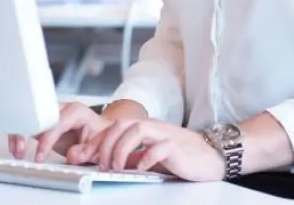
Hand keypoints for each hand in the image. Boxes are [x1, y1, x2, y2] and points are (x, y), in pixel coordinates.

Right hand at [8, 102, 111, 162]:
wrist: (102, 134)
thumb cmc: (100, 137)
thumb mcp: (98, 145)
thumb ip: (85, 150)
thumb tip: (71, 155)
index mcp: (76, 111)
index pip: (56, 123)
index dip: (46, 140)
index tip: (40, 156)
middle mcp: (62, 109)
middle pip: (37, 114)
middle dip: (26, 131)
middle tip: (21, 150)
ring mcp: (51, 115)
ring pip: (29, 117)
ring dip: (19, 134)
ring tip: (18, 152)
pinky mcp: (44, 123)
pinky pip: (27, 125)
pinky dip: (20, 135)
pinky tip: (17, 148)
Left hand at [73, 118, 225, 181]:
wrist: (211, 155)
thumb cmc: (179, 155)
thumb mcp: (146, 157)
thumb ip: (127, 157)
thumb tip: (101, 162)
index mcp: (142, 128)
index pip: (113, 128)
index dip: (95, 141)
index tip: (82, 156)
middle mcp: (151, 127)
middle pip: (121, 125)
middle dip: (104, 144)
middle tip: (99, 164)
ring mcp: (164, 135)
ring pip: (137, 130)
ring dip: (121, 148)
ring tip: (115, 167)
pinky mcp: (177, 147)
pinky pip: (159, 147)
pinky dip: (146, 157)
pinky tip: (140, 168)